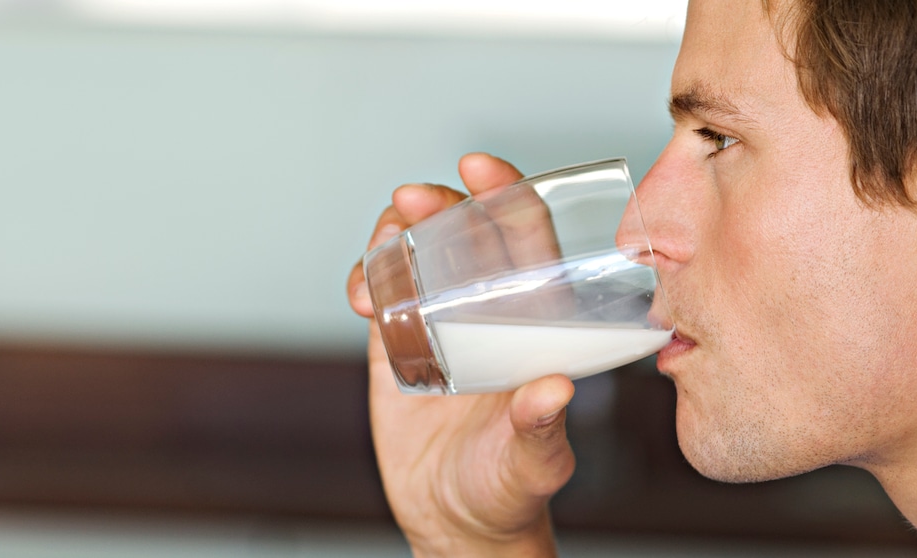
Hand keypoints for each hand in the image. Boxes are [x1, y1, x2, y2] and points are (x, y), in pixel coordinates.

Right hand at [347, 153, 576, 556]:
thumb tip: (554, 390)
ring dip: (393, 237)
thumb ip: (541, 429)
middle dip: (439, 202)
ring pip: (415, 253)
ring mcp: (439, 320)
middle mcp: (488, 309)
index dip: (505, 193)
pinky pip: (379, 291)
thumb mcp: (531, 462)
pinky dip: (366, 280)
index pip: (527, 239)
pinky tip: (362, 299)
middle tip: (410, 199)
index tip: (478, 165)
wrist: (452, 519)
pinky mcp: (396, 341)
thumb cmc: (509, 490)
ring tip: (377, 261)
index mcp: (534, 320)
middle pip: (465, 232)